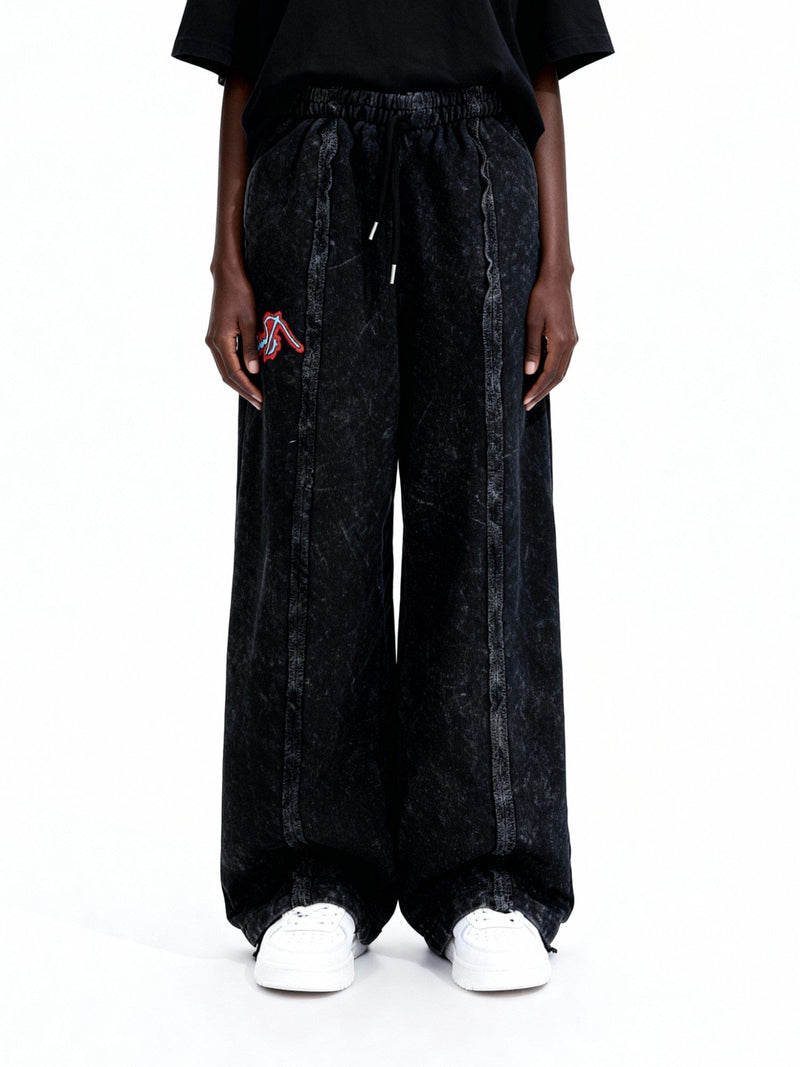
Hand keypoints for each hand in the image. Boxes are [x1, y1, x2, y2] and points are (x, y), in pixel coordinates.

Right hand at [206, 262, 261, 409]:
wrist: (227, 276)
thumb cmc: (241, 294)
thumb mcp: (250, 320)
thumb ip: (251, 346)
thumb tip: (254, 371)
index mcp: (220, 340)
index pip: (234, 373)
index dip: (248, 388)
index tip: (260, 399)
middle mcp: (212, 343)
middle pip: (226, 376)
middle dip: (243, 391)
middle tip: (260, 404)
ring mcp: (212, 340)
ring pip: (224, 370)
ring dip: (239, 384)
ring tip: (255, 395)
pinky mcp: (216, 336)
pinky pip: (225, 361)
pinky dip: (235, 372)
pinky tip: (247, 377)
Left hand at [523, 268, 578, 409]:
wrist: (557, 278)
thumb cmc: (541, 296)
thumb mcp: (531, 322)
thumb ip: (532, 348)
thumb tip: (530, 373)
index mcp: (561, 341)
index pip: (549, 374)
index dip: (536, 389)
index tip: (525, 401)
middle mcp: (571, 343)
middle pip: (558, 377)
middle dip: (542, 392)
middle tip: (527, 405)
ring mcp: (573, 340)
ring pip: (562, 370)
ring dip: (548, 385)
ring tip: (533, 396)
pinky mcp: (571, 336)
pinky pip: (563, 361)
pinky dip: (553, 374)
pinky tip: (542, 378)